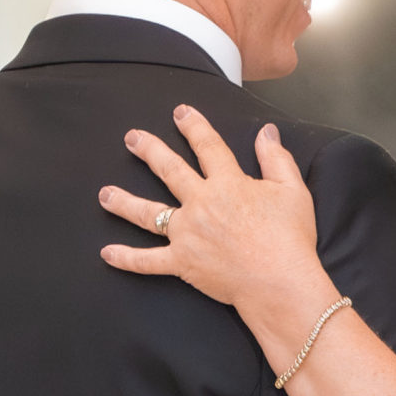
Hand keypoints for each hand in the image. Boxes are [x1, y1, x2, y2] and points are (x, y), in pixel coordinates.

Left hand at [97, 108, 333, 336]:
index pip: (207, 146)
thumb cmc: (290, 239)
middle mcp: (200, 204)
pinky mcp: (182, 263)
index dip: (193, 126)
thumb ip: (276, 158)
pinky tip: (107, 253)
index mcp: (228, 183)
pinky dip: (126, 258)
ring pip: (147, 214)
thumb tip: (266, 131)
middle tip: (132, 138)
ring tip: (104, 194)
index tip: (180, 112)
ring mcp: (187, 234)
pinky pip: (148, 261)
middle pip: (169, 170)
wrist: (279, 283)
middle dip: (149, 150)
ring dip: (123, 201)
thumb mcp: (292, 191)